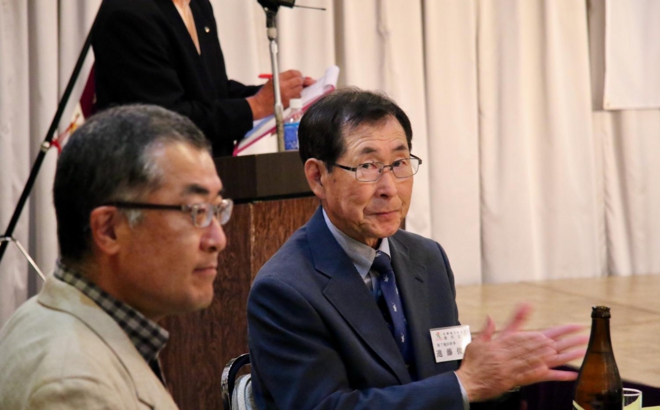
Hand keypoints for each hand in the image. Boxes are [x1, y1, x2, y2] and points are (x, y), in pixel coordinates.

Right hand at [247, 70, 314, 119]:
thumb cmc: (264, 94)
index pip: (293, 73)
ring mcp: (287, 94)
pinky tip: (290, 97)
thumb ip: (284, 78)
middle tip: (299, 83)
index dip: (298, 74)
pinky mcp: (288, 102)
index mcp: (278, 79)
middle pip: (299, 80)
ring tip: (291, 91)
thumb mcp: (272, 81)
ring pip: (300, 89)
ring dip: (298, 89)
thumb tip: (297, 76)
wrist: (260, 105)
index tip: (300, 76)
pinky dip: (296, 96)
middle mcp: (283, 86)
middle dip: (301, 81)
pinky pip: (297, 97)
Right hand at [454, 304, 587, 402]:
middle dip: (564, 339)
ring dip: (565, 354)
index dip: (553, 330)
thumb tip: (490, 317)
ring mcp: (520, 366)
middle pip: (546, 344)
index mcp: (508, 342)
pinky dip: (557, 376)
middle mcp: (516, 353)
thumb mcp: (478, 342)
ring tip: (581, 349)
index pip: (536, 333)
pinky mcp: (521, 380)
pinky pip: (542, 377)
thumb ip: (489, 330)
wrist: (468, 382)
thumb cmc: (473, 363)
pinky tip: (571, 374)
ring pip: (547, 359)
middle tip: (581, 334)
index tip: (567, 326)